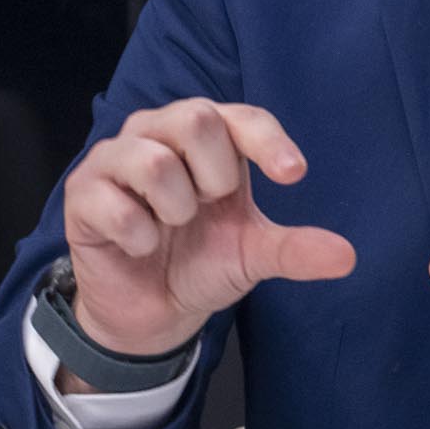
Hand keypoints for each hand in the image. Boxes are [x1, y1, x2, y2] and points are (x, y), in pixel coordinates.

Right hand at [62, 99, 354, 360]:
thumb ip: (295, 250)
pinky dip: (140, 234)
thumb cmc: (201, 262)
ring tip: (172, 226)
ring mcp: (116, 159)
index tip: (293, 175)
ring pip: (154, 158)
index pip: (242, 117)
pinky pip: (115, 202)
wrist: (151, 311)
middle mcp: (160, 134)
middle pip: (196, 118)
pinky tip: (142, 245)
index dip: (268, 140)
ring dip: (175, 207)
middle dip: (215, 175)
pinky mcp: (83, 193)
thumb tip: (347, 256)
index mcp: (208, 139)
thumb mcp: (253, 256)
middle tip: (207, 208)